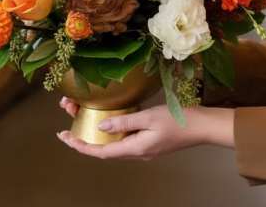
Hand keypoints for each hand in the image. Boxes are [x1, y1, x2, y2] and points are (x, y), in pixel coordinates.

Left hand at [56, 96, 234, 159]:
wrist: (201, 126)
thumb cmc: (178, 121)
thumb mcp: (149, 117)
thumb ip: (124, 122)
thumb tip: (102, 126)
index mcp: (134, 149)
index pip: (100, 152)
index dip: (80, 146)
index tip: (64, 137)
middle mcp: (136, 152)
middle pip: (103, 147)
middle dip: (84, 134)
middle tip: (69, 116)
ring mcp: (142, 147)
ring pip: (113, 142)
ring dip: (96, 131)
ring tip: (82, 113)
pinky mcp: (148, 141)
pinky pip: (124, 137)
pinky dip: (111, 129)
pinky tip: (108, 117)